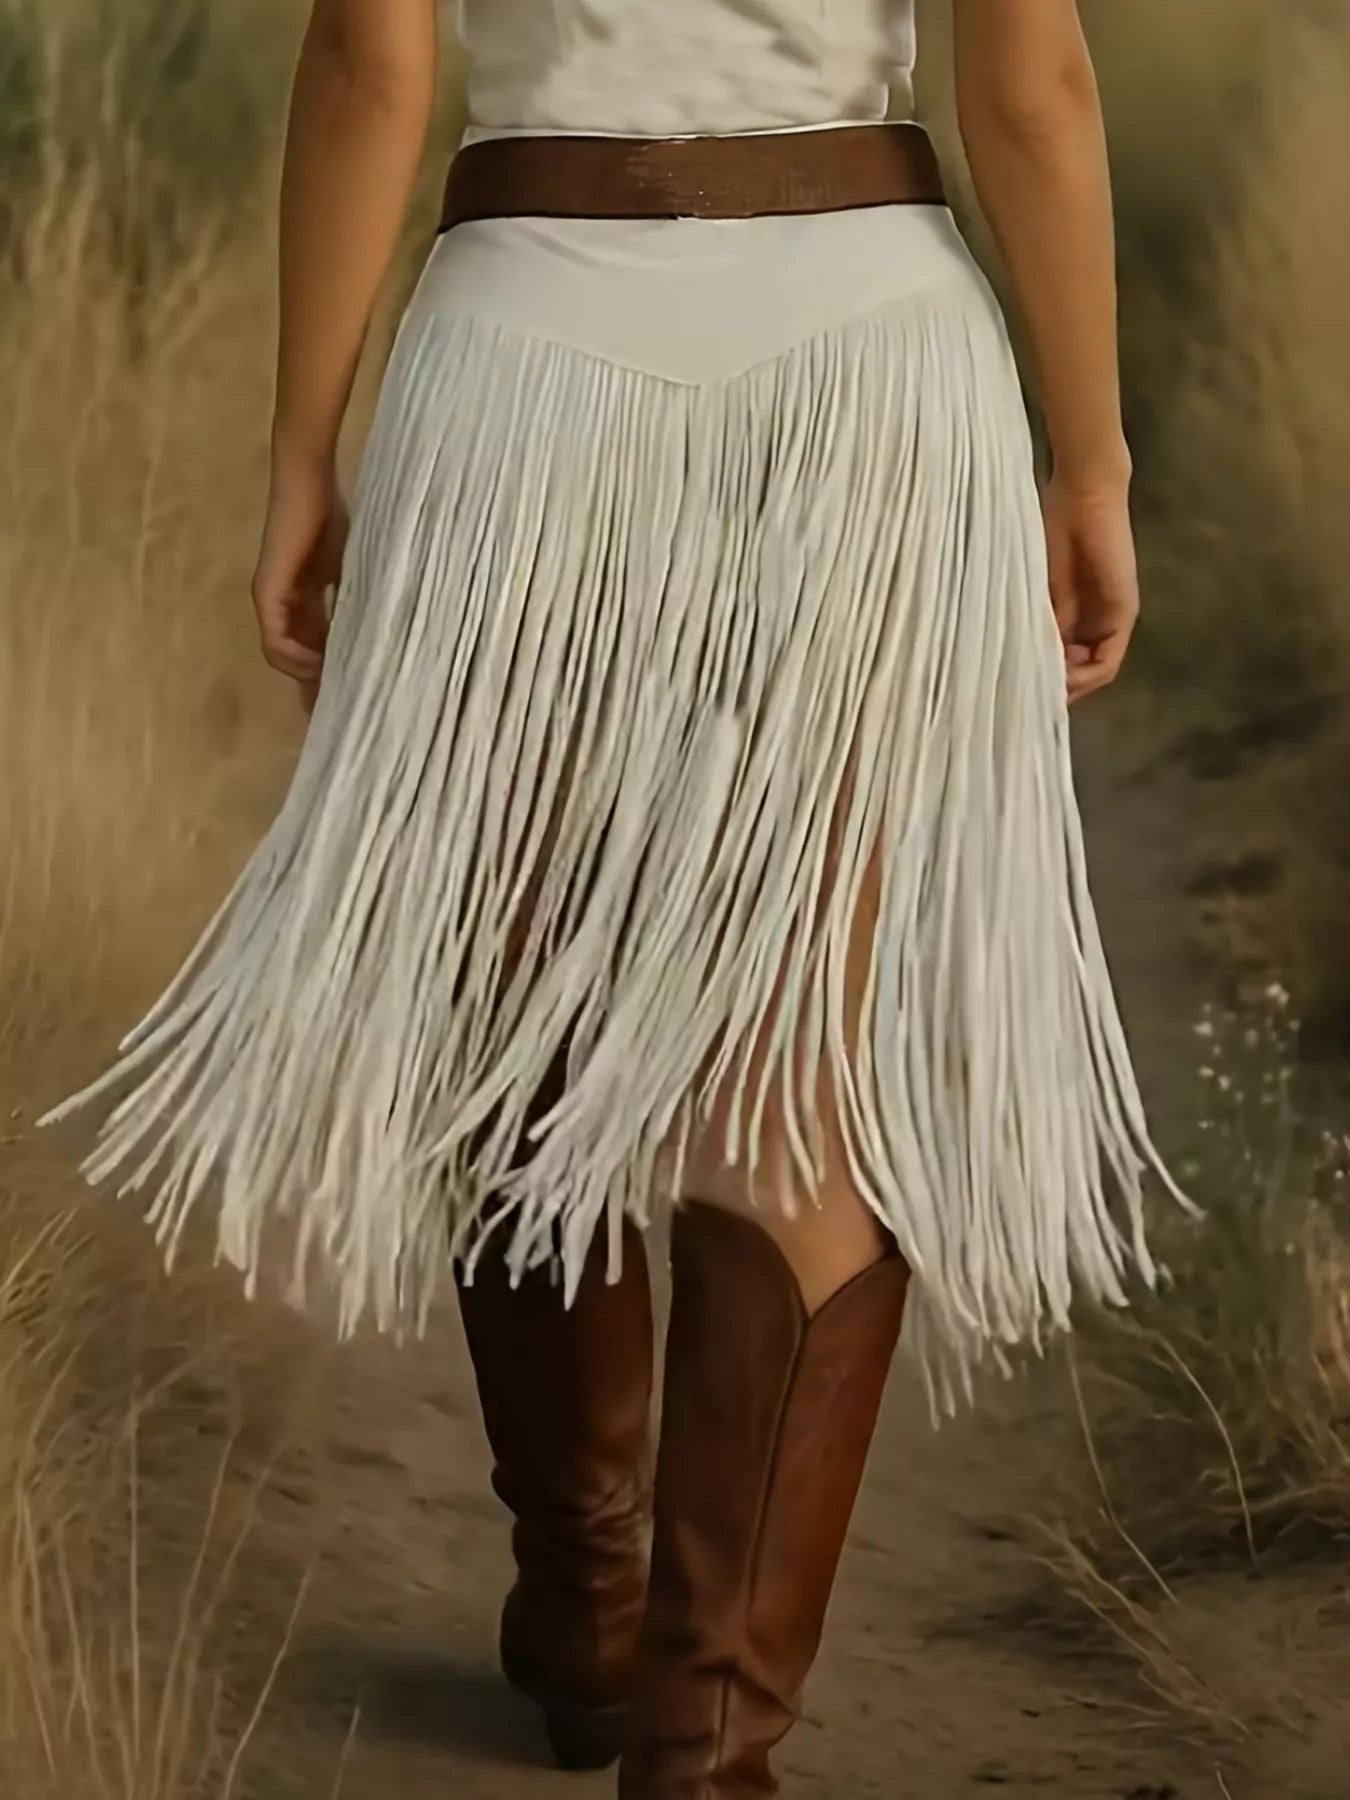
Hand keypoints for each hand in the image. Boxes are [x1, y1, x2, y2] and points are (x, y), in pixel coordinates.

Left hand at [252, 461, 348, 715]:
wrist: (307, 481)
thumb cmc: (334, 514)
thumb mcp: (355, 571)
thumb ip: (359, 604)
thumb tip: (385, 641)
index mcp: (310, 602)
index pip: (318, 652)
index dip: (333, 679)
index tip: (354, 706)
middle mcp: (287, 608)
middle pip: (299, 664)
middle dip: (318, 693)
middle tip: (341, 723)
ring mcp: (273, 602)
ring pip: (286, 659)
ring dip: (309, 679)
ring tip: (335, 696)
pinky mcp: (267, 595)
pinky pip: (276, 642)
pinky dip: (296, 659)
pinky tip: (320, 666)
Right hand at [1041, 475, 1139, 703]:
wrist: (1083, 493)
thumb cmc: (1055, 527)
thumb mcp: (1040, 586)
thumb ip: (1044, 621)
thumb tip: (1035, 661)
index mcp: (1077, 611)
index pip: (1066, 659)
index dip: (1047, 678)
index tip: (1021, 685)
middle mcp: (1098, 619)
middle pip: (1083, 671)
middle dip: (1058, 688)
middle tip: (1030, 695)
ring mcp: (1114, 617)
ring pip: (1097, 671)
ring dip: (1072, 687)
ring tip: (1044, 689)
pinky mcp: (1123, 612)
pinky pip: (1109, 659)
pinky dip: (1088, 676)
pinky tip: (1063, 679)